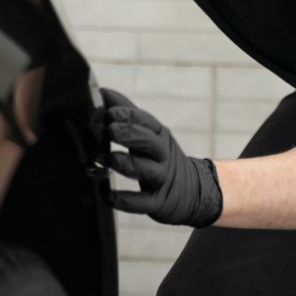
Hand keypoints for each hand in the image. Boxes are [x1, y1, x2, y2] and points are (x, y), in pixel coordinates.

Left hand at [92, 88, 221, 227]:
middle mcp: (162, 154)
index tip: (107, 112)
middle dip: (129, 134)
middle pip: (148, 141)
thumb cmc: (159, 156)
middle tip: (109, 129)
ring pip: (146, 170)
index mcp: (158, 134)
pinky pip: (141, 202)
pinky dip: (124, 200)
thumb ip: (126, 113)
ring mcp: (161, 178)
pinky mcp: (158, 202)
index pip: (144, 120)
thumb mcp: (149, 132)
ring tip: (110, 159)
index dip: (125, 114)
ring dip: (127, 163)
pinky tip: (107, 195)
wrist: (193, 190)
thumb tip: (102, 93)